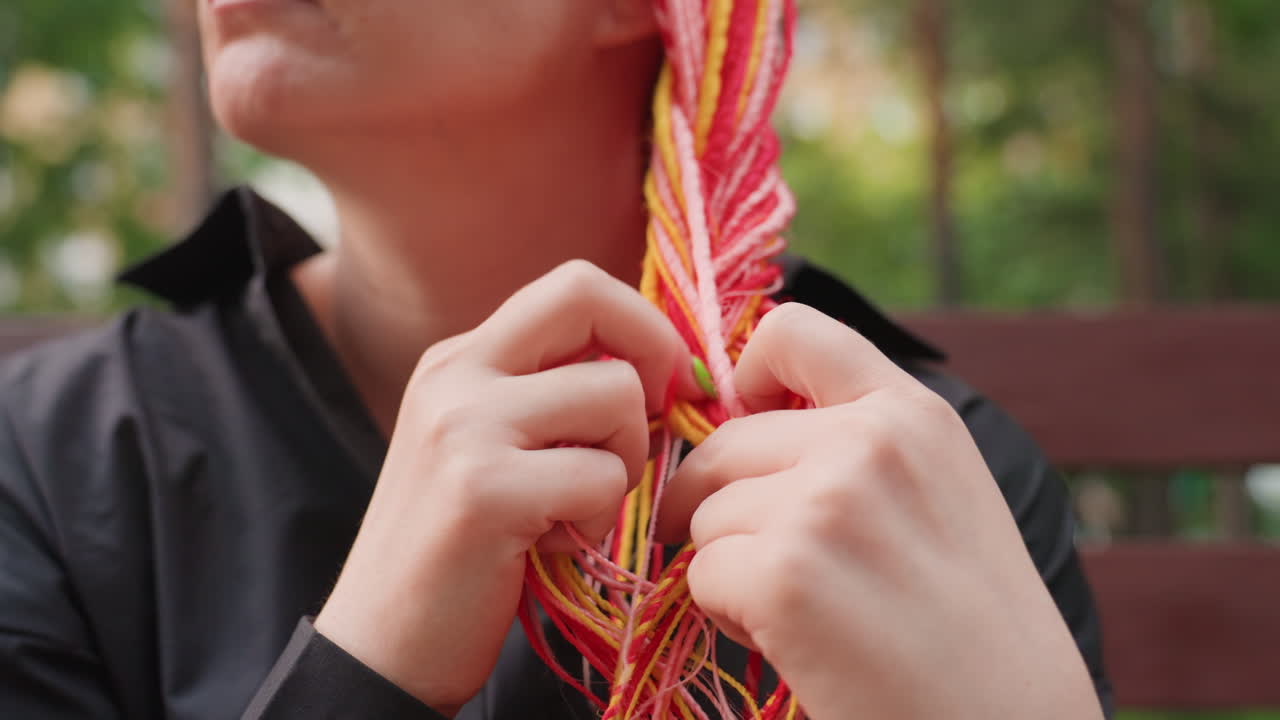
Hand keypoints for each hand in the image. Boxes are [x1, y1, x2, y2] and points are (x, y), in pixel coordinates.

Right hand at [315, 261, 690, 715]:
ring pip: (615, 395)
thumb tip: (659, 365)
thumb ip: (549, 397)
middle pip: (588, 297)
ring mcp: (465, 427)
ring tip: (575, 509)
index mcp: (459, 359)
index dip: (639, 323)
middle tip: (653, 421)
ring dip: (624, 463)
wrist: (382, 645)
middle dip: (653, 353)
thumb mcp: (489, 448)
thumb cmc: (458, 550)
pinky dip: (599, 522)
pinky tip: (552, 545)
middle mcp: (456, 375)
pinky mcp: (484, 489)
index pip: (571, 284)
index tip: (663, 382)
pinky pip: (603, 478)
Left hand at [656, 303, 1102, 719]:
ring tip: (805, 610)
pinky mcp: (785, 575)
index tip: (749, 425)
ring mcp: (825, 504)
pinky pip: (700, 574)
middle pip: (724, 443)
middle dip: (726, 505)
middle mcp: (870, 441)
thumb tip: (739, 409)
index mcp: (913, 413)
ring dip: (730, 565)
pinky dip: (726, 614)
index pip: (791, 330)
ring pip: (705, 514)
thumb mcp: (939, 496)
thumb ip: (859, 443)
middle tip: (777, 565)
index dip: (746, 376)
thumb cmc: (972, 629)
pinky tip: (792, 641)